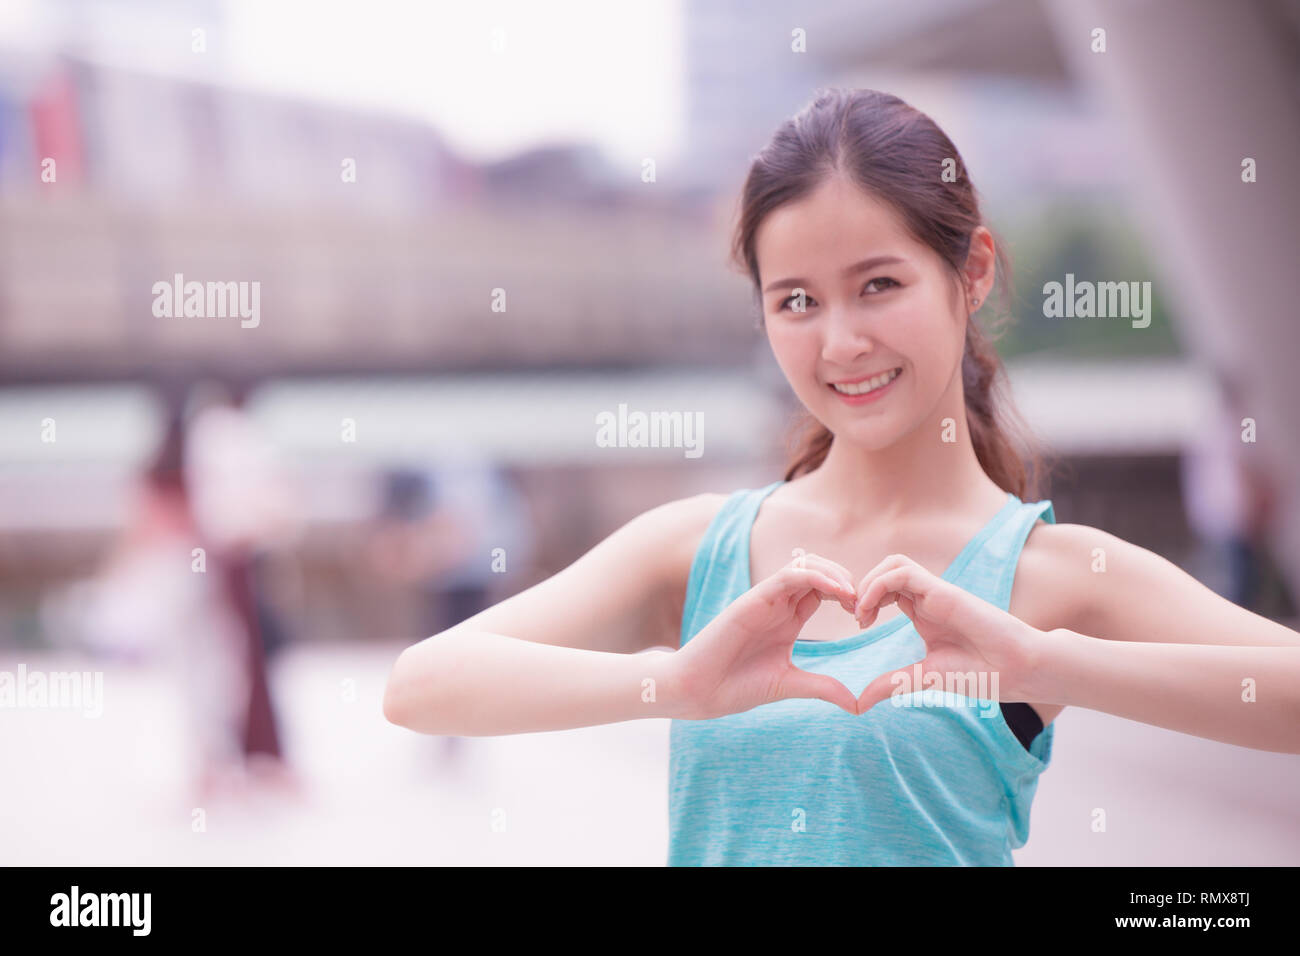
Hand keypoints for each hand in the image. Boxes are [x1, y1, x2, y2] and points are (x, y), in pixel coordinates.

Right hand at [672, 552, 859, 718]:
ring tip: (853, 597)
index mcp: (787, 620)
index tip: (865, 618)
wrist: (697, 691)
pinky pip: (790, 575)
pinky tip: (838, 592)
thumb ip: (822, 687)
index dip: (848, 597)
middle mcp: (778, 604)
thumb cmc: (734, 687)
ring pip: (806, 565)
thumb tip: (857, 704)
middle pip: (819, 572)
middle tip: (864, 605)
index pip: (823, 591)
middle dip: (846, 581)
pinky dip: (817, 577)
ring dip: (835, 574)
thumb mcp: (789, 685)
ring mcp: (766, 599)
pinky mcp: (754, 598)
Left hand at [851, 554, 1043, 712]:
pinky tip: (871, 610)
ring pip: (893, 563)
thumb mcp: (923, 678)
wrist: (1017, 669)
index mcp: (923, 613)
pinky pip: (903, 572)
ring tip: (862, 612)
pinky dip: (878, 585)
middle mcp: (928, 598)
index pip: (886, 590)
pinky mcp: (943, 591)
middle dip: (862, 586)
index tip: (858, 625)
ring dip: (869, 582)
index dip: (865, 600)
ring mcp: (936, 592)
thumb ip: (891, 684)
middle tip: (856, 616)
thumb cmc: (980, 672)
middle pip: (886, 570)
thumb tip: (858, 704)